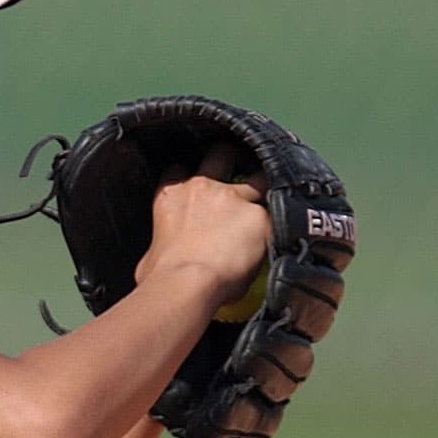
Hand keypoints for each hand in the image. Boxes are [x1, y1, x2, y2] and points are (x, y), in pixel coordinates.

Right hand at [134, 143, 270, 306]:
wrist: (185, 283)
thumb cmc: (160, 275)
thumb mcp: (149, 255)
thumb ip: (162, 245)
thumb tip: (163, 258)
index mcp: (171, 195)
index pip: (178, 169)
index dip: (188, 174)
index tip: (197, 182)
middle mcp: (202, 187)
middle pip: (220, 154)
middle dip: (230, 158)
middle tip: (240, 169)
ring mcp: (234, 198)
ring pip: (259, 177)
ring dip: (265, 185)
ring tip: (273, 196)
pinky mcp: (260, 217)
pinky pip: (277, 214)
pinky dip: (282, 222)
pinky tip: (288, 230)